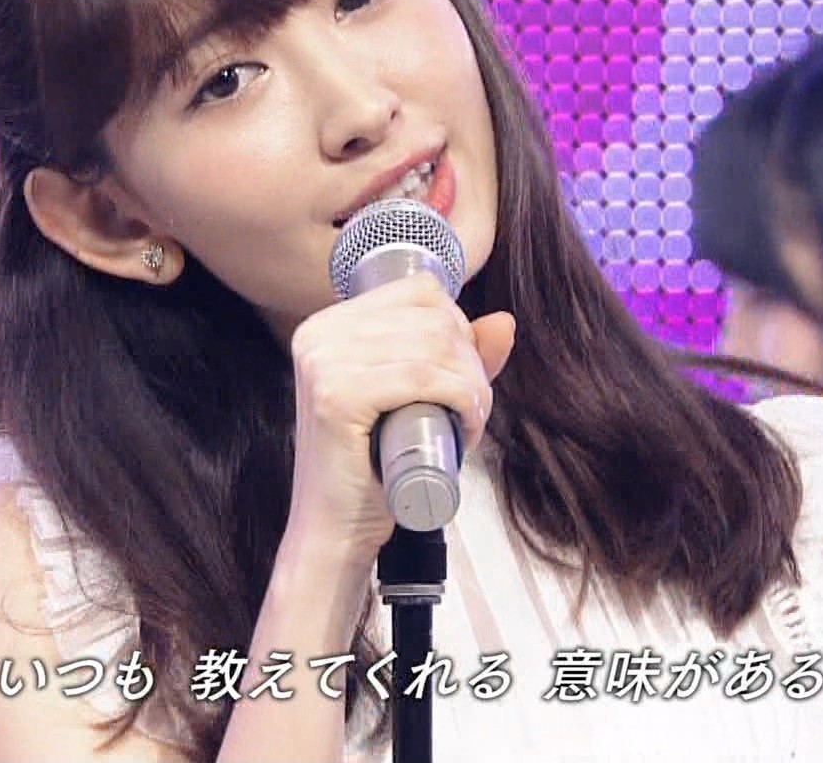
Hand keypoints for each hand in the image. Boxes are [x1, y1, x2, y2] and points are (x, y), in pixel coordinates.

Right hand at [284, 272, 515, 567]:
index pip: (419, 291)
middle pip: (433, 316)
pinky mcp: (336, 397)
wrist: (334, 533)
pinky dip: (460, 399)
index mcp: (328, 325)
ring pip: (435, 346)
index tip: (463, 375)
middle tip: (472, 408)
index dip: (458, 329)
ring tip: (468, 421)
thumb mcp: (417, 399)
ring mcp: (323, 364)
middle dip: (471, 362)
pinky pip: (424, 378)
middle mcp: (319, 334)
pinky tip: (463, 428)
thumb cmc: (374, 469)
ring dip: (471, 385)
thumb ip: (457, 358)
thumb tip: (503, 322)